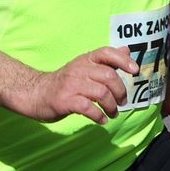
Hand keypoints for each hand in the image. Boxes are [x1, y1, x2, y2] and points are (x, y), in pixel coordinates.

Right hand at [17, 47, 132, 124]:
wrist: (35, 94)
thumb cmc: (64, 83)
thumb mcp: (84, 67)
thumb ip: (106, 61)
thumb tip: (127, 50)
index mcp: (85, 60)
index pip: (106, 52)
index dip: (123, 60)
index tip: (134, 70)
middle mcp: (79, 69)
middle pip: (108, 76)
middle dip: (120, 91)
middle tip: (122, 102)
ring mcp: (71, 85)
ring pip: (101, 93)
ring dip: (111, 106)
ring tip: (112, 113)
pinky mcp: (65, 100)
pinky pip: (88, 108)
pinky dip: (98, 115)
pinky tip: (101, 120)